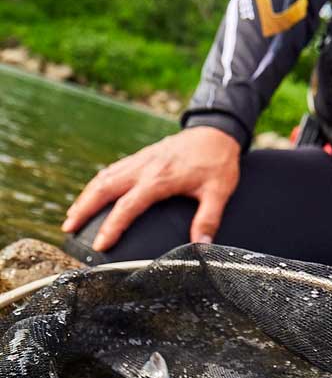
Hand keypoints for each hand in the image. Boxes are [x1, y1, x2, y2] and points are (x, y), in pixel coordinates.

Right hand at [61, 127, 240, 250]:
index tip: (100, 245)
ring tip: (72, 216)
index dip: (112, 227)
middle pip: (104, 187)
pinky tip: (92, 195)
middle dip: (83, 208)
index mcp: (160, 178)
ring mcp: (140, 160)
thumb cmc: (218, 162)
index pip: (128, 206)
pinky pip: (113, 170)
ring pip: (104, 177)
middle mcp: (144, 168)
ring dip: (86, 196)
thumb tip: (201, 246)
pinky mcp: (141, 157)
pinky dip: (98, 183)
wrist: (216, 131)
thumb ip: (208, 219)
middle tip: (67, 228)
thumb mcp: (219, 192)